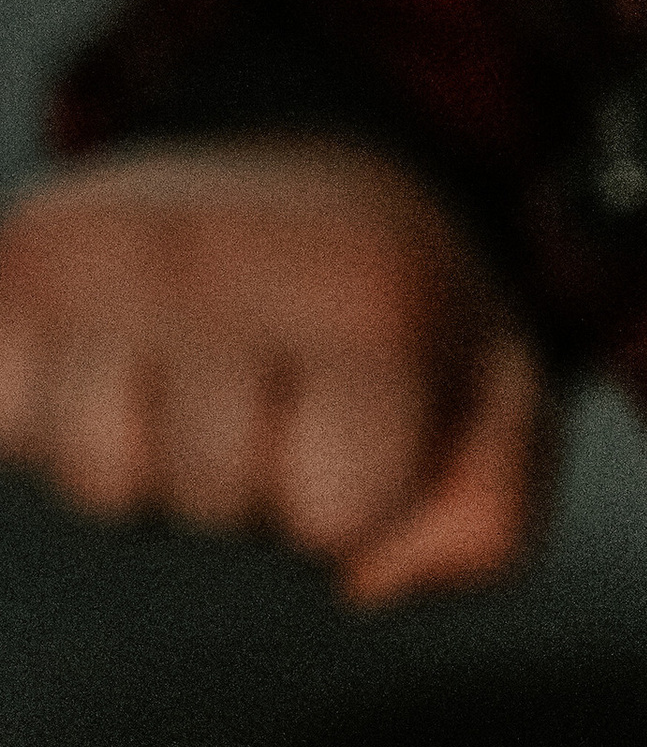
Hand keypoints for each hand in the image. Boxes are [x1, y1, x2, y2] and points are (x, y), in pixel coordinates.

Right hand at [0, 140, 555, 600]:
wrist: (301, 161)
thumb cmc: (398, 324)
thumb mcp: (497, 410)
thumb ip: (481, 525)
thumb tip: (362, 585)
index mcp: (362, 300)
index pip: (333, 512)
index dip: (350, 505)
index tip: (359, 436)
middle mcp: (222, 260)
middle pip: (211, 498)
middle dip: (250, 488)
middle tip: (268, 404)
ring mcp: (101, 253)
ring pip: (99, 478)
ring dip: (148, 465)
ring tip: (190, 388)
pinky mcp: (12, 262)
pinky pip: (3, 421)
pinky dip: (43, 422)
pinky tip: (102, 367)